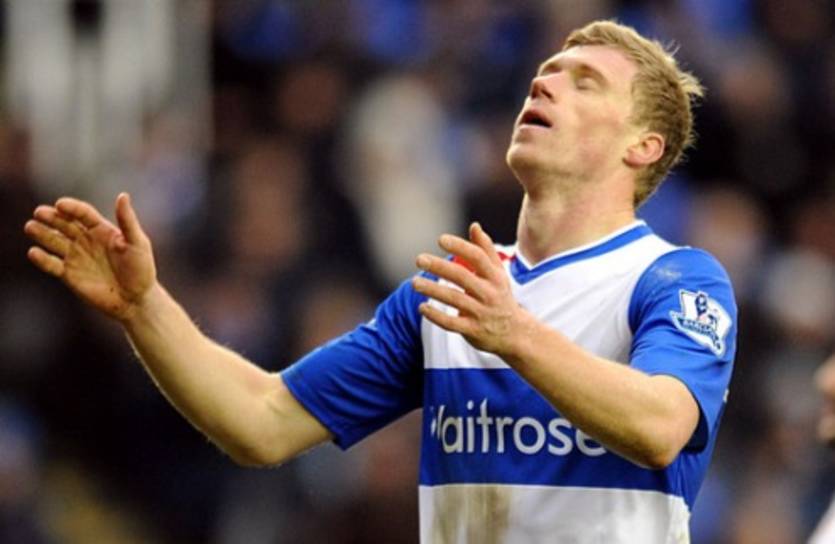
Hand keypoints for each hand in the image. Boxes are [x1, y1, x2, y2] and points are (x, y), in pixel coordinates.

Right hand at [24, 193, 156, 321]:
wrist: (136, 300)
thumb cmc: (141, 269)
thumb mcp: (137, 243)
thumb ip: (127, 221)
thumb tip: (123, 195)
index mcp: (101, 230)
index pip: (83, 214)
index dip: (72, 208)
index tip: (60, 204)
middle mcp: (86, 240)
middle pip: (65, 224)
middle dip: (52, 218)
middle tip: (39, 213)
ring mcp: (76, 257)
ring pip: (54, 241)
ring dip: (42, 234)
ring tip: (31, 227)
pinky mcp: (69, 274)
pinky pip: (52, 264)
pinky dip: (42, 259)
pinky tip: (34, 253)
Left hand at [412, 222, 529, 356]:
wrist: (514, 333)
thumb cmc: (500, 297)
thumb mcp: (498, 274)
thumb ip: (485, 250)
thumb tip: (474, 225)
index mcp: (496, 277)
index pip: (478, 257)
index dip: (460, 246)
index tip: (441, 239)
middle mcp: (490, 294)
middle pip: (462, 276)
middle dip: (439, 267)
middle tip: (419, 259)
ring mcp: (481, 313)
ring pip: (454, 299)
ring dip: (432, 290)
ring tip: (415, 282)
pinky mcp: (473, 331)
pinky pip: (451, 323)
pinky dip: (436, 315)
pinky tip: (422, 307)